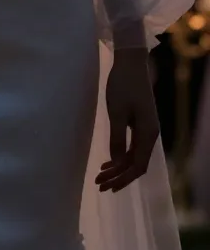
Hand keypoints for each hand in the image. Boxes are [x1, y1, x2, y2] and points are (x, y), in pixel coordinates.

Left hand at [95, 49, 159, 193]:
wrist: (130, 63)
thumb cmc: (122, 85)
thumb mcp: (117, 112)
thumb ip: (117, 138)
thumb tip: (117, 162)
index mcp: (148, 133)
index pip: (138, 166)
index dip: (123, 179)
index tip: (107, 186)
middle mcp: (150, 134)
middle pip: (137, 164)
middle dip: (118, 176)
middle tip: (99, 184)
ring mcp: (146, 129)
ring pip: (134, 157)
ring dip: (118, 168)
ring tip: (100, 176)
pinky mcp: (140, 123)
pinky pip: (132, 147)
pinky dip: (120, 156)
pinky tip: (108, 162)